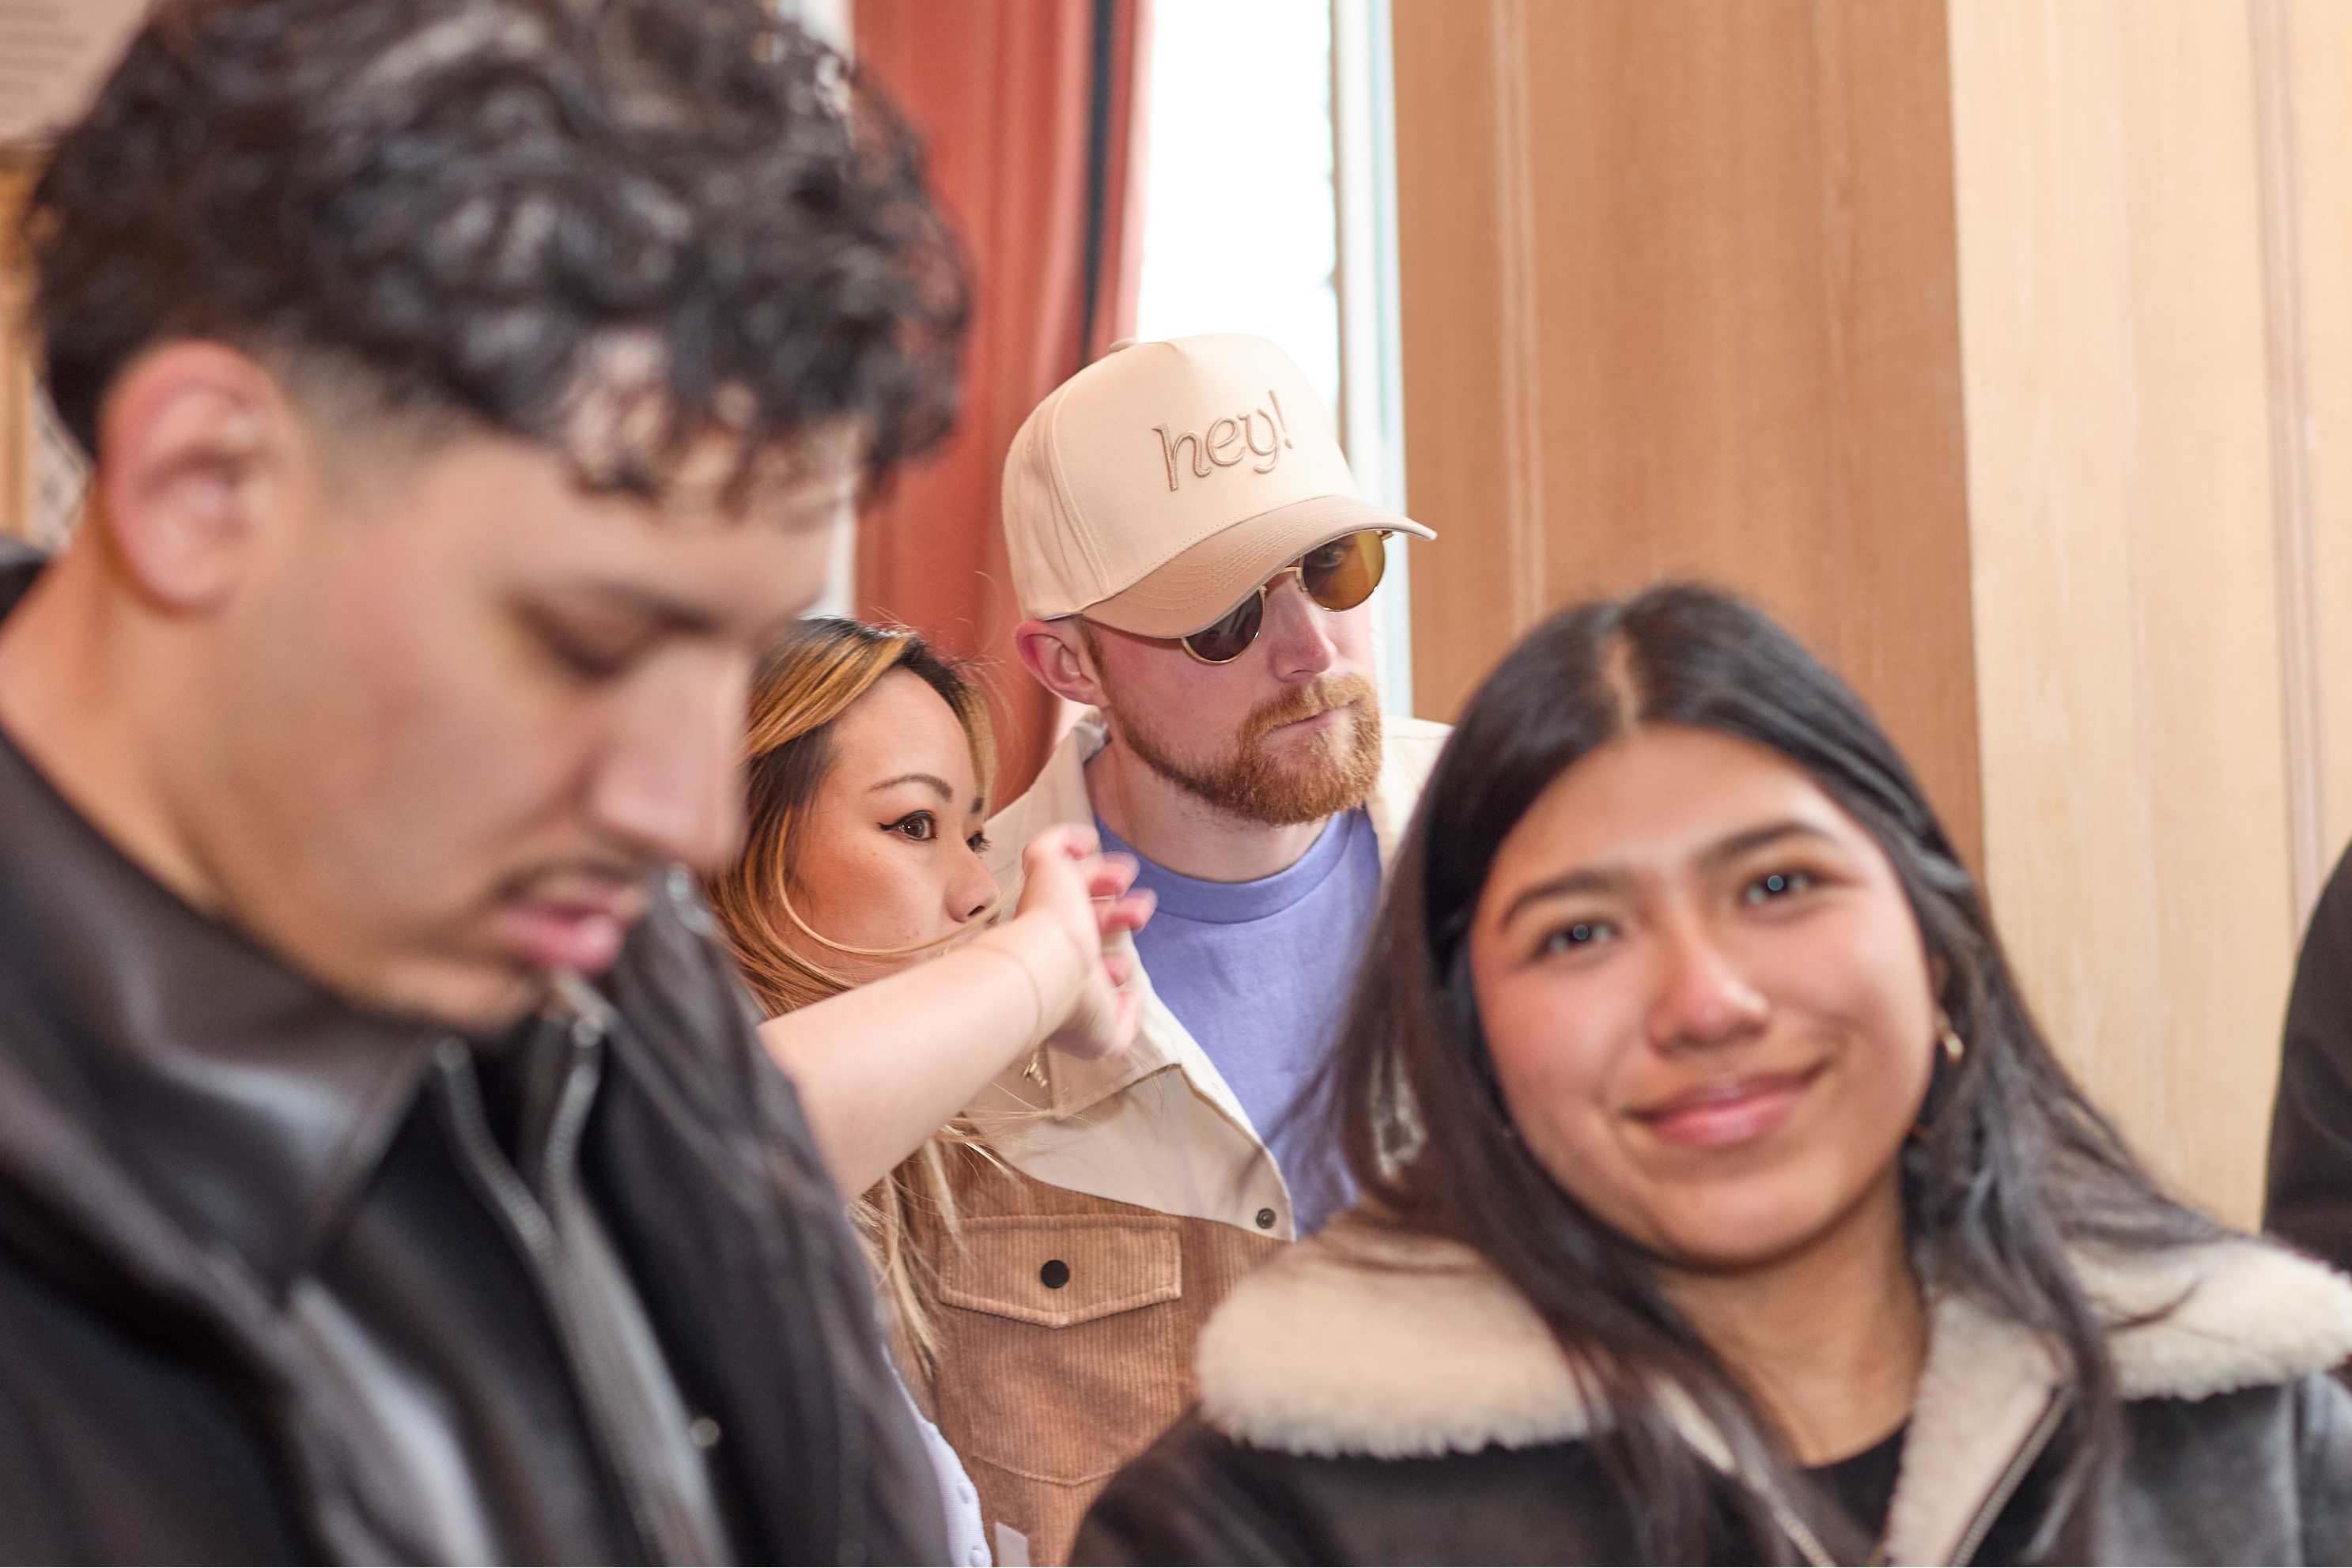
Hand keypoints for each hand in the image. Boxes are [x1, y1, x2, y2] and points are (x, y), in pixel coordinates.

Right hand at [1010, 823, 1154, 1060]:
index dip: (1104, 967)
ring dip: (1104, 878)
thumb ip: (1123, 1024)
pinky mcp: (1042, 873)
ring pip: (1070, 883)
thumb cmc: (1073, 1007)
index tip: (1122, 972)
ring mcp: (1042, 904)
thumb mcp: (1106, 1036)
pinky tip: (1089, 842)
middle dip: (1115, 917)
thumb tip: (1131, 1002)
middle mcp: (1043, 940)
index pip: (1077, 964)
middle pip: (1079, 919)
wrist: (1048, 972)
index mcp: (1054, 976)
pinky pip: (1047, 848)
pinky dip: (1067, 840)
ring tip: (1128, 878)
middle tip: (1140, 915)